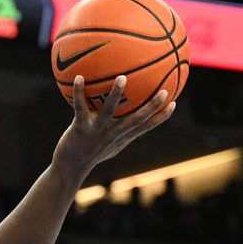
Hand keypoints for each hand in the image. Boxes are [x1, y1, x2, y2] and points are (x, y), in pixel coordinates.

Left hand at [53, 75, 174, 175]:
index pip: (146, 127)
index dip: (161, 116)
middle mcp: (113, 134)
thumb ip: (118, 131)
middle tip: (164, 91)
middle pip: (136, 119)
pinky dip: (79, 92)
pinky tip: (79, 77)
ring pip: (109, 110)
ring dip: (116, 94)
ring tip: (122, 77)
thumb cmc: (90, 152)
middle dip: (151, 106)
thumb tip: (125, 115)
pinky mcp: (80, 127)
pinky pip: (80, 107)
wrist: (70, 166)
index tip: (174, 103)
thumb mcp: (108, 144)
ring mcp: (97, 130)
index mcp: (122, 137)